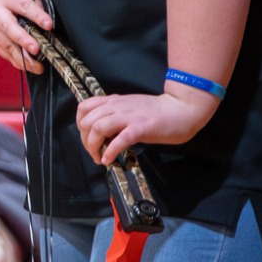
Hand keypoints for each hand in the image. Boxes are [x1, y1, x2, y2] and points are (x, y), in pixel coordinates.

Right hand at [0, 0, 50, 73]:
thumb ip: (39, 1)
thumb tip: (47, 19)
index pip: (23, 6)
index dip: (37, 16)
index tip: (49, 25)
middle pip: (8, 27)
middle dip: (22, 40)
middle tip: (36, 49)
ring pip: (5, 44)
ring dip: (21, 57)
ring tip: (37, 66)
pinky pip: (4, 52)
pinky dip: (16, 60)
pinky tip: (28, 66)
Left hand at [76, 88, 216, 164]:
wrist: (181, 109)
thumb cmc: (156, 112)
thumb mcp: (129, 108)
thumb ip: (114, 116)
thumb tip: (101, 134)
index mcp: (113, 101)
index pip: (83, 108)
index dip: (80, 125)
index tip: (87, 138)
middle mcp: (117, 106)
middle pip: (87, 121)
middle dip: (85, 140)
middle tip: (94, 152)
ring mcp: (128, 116)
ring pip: (98, 128)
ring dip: (94, 146)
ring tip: (99, 158)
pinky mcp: (141, 127)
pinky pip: (119, 139)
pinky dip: (110, 151)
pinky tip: (109, 160)